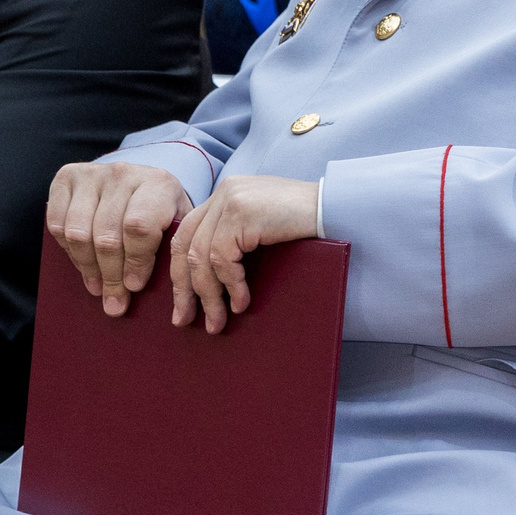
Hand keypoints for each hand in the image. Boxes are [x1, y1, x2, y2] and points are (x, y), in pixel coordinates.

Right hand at [46, 161, 193, 316]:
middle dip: (111, 276)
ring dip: (88, 267)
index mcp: (159, 183)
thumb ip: (170, 250)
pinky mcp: (67, 177)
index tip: (135, 286)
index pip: (139, 227)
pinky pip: (57, 223)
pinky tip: (82, 261)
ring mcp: (93, 174)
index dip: (135, 262)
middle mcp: (124, 173)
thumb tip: (146, 291)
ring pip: (79, 233)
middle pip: (107, 236)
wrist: (138, 178)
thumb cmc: (160, 209)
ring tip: (98, 286)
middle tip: (114, 301)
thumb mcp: (177, 224)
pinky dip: (67, 249)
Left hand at [169, 175, 319, 333]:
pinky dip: (231, 286)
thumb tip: (208, 281)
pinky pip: (223, 259)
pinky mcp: (242, 213)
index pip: (186, 234)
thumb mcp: (261, 228)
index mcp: (224, 195)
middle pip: (185, 246)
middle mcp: (223, 193)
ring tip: (218, 321)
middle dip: (183, 288)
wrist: (336, 208)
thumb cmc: (305, 224)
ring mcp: (231, 201)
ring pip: (201, 257)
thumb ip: (235, 237)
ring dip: (209, 296)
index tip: (182, 303)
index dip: (179, 272)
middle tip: (184, 319)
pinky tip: (241, 302)